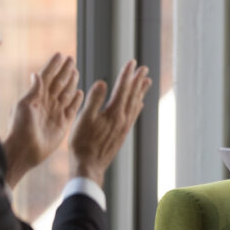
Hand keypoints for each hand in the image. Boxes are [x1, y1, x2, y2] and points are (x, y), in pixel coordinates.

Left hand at [3, 54, 82, 187]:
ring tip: (76, 71)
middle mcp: (47, 102)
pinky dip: (77, 100)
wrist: (24, 151)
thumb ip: (33, 91)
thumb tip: (36, 74)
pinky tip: (80, 92)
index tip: (60, 54)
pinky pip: (73, 108)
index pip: (47, 76)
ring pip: (66, 93)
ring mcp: (55, 112)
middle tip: (71, 59)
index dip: (53, 65)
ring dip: (71, 82)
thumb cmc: (19, 128)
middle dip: (64, 70)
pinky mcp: (63, 123)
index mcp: (36, 96)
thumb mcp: (23, 106)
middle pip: (58, 82)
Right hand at [69, 59, 151, 186]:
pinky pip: (133, 116)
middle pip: (133, 95)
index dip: (127, 74)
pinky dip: (137, 106)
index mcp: (114, 113)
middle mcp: (123, 119)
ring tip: (147, 81)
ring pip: (135, 104)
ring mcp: (124, 127)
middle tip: (145, 68)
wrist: (89, 167)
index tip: (132, 62)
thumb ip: (94, 100)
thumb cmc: (82, 143)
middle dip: (138, 80)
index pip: (122, 88)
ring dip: (141, 91)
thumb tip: (102, 82)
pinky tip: (139, 104)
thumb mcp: (84, 119)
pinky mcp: (122, 134)